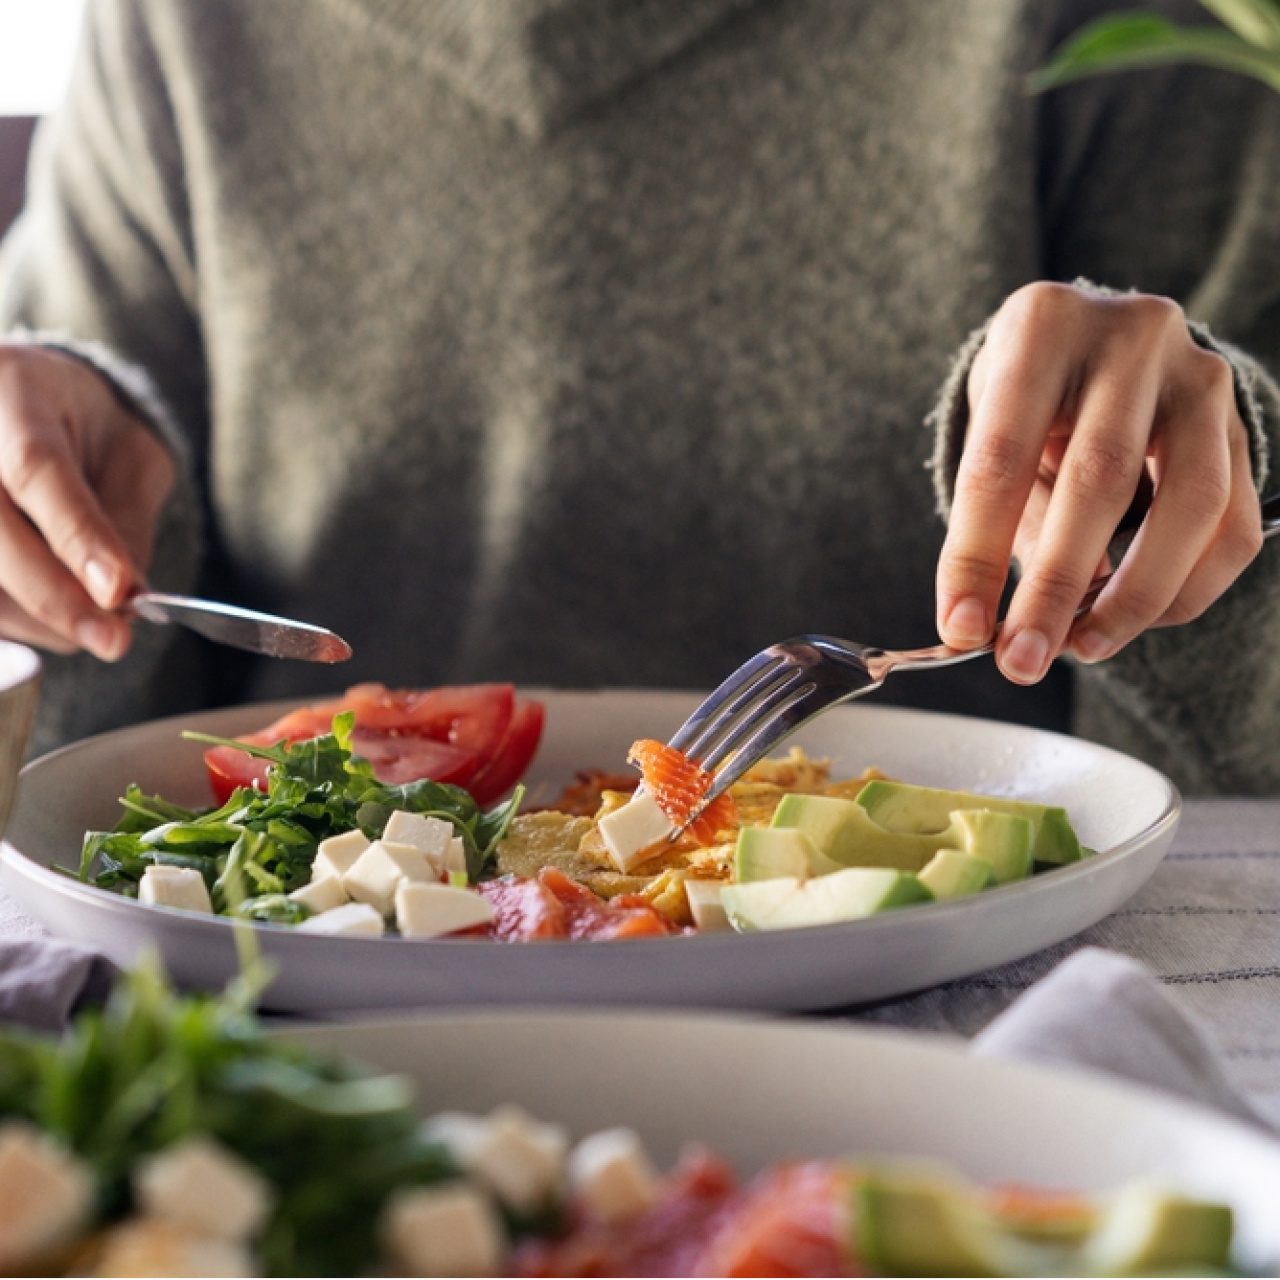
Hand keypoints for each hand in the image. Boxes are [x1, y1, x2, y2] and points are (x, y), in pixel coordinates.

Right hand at [0, 343, 175, 659]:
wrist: (24, 403)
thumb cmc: (84, 429)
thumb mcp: (129, 454)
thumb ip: (125, 518)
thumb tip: (123, 598)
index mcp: (12, 393)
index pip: (36, 469)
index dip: (77, 537)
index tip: (120, 592)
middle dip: (56, 597)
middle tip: (115, 640)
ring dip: (38, 617)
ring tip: (94, 620)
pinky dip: (16, 619)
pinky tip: (54, 615)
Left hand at [936, 282, 1263, 682]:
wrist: (1101, 340)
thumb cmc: (1032, 393)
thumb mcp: (995, 428)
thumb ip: (1002, 516)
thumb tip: (989, 625)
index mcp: (1043, 328)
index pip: (1001, 458)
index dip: (976, 553)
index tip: (961, 627)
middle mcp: (1131, 336)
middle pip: (1098, 481)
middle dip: (1056, 588)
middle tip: (1023, 659)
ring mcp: (1200, 377)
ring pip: (1190, 506)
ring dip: (1134, 598)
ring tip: (1083, 647)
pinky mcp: (1242, 424)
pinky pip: (1232, 525)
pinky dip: (1188, 588)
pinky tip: (1138, 618)